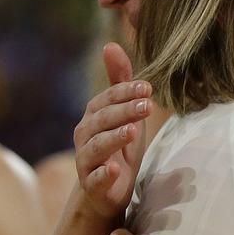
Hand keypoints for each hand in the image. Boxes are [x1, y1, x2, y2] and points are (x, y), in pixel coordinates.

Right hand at [73, 44, 153, 217]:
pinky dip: (103, 174)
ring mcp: (86, 160)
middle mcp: (85, 135)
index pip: (108, 98)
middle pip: (103, 120)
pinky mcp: (92, 184)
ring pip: (98, 146)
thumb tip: (110, 45)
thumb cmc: (118, 145)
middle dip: (124, 111)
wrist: (107, 189)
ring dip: (114, 138)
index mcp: (94, 115)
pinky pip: (95, 178)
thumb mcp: (124, 113)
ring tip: (132, 131)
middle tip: (147, 106)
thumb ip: (119, 82)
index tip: (148, 88)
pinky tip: (114, 169)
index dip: (126, 92)